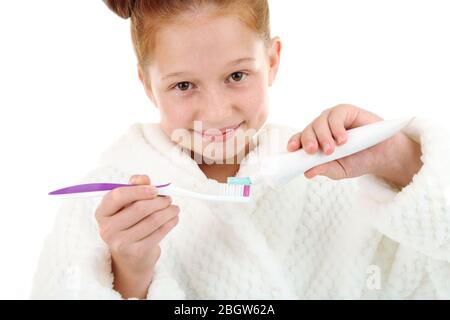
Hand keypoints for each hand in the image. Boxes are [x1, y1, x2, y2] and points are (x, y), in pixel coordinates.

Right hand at [95, 174, 179, 298]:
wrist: (130, 256)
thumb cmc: (129, 223)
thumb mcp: (127, 204)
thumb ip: (134, 187)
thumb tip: (144, 178)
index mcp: (102, 212)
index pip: (119, 196)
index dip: (139, 190)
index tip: (156, 189)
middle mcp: (107, 229)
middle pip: (139, 208)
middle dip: (159, 201)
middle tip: (169, 198)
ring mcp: (121, 243)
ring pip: (153, 220)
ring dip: (169, 211)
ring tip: (174, 208)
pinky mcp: (137, 252)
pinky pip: (159, 232)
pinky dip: (170, 223)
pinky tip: (174, 218)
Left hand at [286, 104, 421, 186]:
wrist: (382, 155)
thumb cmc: (358, 161)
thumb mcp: (339, 170)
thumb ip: (324, 170)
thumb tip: (307, 172)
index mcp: (315, 142)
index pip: (298, 140)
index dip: (294, 143)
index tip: (292, 150)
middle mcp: (321, 129)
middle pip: (307, 131)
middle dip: (308, 141)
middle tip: (313, 151)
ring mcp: (332, 119)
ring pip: (319, 122)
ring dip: (323, 137)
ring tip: (332, 150)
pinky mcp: (346, 111)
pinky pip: (336, 115)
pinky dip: (337, 128)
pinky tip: (343, 139)